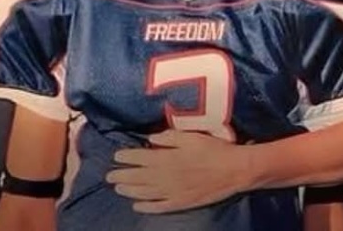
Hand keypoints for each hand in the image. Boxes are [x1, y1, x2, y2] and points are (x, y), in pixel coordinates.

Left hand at [106, 130, 250, 213]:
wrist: (233, 170)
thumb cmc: (212, 149)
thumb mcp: (189, 136)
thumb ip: (168, 137)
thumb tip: (150, 139)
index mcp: (166, 158)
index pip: (139, 157)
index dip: (126, 157)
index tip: (116, 156)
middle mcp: (165, 176)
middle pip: (137, 177)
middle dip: (121, 176)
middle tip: (109, 176)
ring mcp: (172, 192)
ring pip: (144, 193)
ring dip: (129, 191)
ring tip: (118, 189)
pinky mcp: (181, 203)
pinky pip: (159, 207)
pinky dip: (146, 207)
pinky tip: (137, 205)